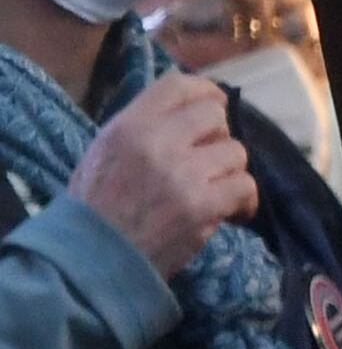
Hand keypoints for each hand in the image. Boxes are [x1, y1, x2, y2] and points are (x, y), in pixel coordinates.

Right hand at [66, 73, 250, 277]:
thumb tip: (189, 111)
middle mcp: (156, 142)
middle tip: (208, 161)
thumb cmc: (95, 210)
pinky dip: (244, 202)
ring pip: (236, 151)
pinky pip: (245, 186)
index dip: (204, 92)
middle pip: (215, 115)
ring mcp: (182, 173)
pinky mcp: (202, 205)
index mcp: (128, 127)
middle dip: (218, 137)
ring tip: (212, 192)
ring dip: (229, 172)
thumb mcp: (104, 154)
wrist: (89, 263)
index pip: (177, 85)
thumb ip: (143, 129)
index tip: (213, 105)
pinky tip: (231, 213)